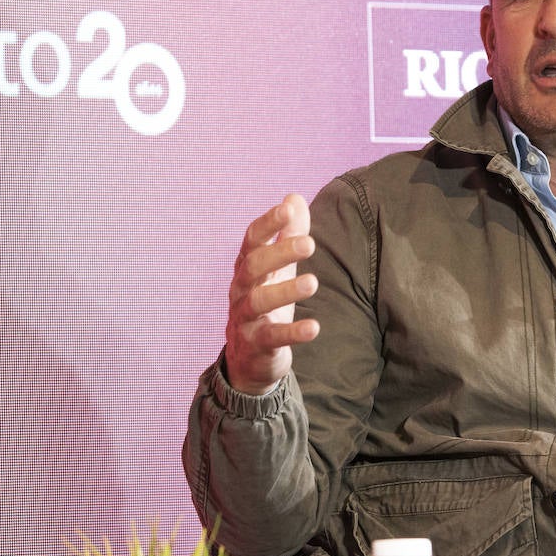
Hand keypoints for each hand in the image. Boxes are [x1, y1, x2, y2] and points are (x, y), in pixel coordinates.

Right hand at [225, 194, 319, 394]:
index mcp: (247, 267)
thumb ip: (287, 234)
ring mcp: (245, 318)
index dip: (268, 223)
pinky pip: (271, 337)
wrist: (249, 357)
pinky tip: (313, 328)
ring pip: (258, 301)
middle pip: (253, 266)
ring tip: (312, 282)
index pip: (252, 240)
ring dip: (285, 291)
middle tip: (309, 244)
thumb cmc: (266, 303)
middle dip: (279, 252)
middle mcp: (241, 290)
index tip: (288, 208)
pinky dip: (292, 332)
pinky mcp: (256, 345)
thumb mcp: (278, 269)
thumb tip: (294, 197)